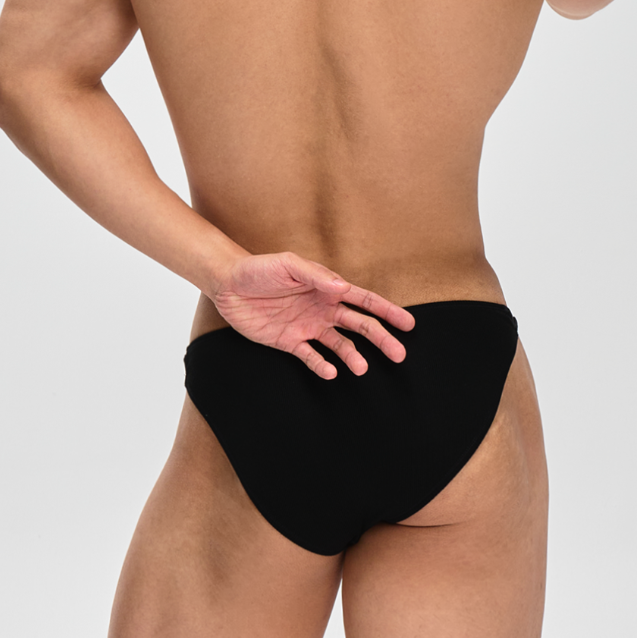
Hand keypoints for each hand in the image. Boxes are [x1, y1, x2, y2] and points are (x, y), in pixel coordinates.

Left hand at [212, 251, 413, 379]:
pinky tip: (331, 372)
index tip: (408, 324)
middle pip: (360, 327)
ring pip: (340, 346)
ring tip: (362, 369)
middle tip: (399, 355)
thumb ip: (315, 276)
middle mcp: (323, 309)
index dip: (387, 312)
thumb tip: (342, 288)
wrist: (228, 284)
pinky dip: (322, 365)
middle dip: (381, 340)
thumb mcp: (288, 265)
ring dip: (353, 357)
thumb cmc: (259, 268)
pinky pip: (311, 357)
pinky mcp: (290, 342)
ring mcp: (308, 327)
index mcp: (328, 288)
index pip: (365, 301)